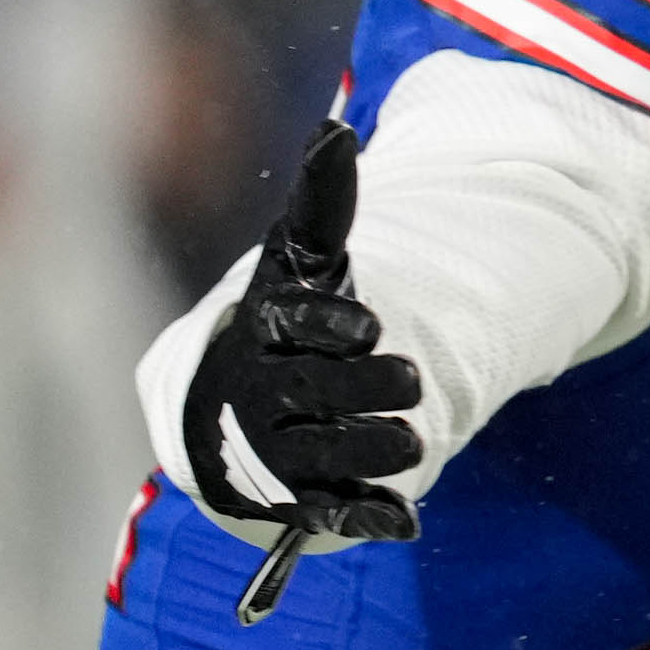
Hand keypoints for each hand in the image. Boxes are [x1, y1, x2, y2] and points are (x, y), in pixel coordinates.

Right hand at [182, 123, 425, 547]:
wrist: (236, 406)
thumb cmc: (282, 321)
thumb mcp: (300, 262)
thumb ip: (324, 205)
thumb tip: (337, 128)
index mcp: (263, 330)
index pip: (292, 324)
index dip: (329, 325)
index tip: (371, 325)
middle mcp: (264, 392)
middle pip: (314, 392)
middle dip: (362, 389)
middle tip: (413, 381)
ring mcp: (279, 449)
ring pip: (323, 454)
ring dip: (368, 451)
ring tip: (412, 442)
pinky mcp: (300, 498)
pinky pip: (333, 511)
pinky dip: (368, 517)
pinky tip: (406, 520)